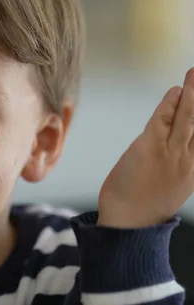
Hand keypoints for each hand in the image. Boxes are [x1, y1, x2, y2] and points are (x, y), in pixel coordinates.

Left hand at [98, 68, 193, 227]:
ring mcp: (170, 154)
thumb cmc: (144, 204)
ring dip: (193, 93)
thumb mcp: (174, 184)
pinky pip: (163, 120)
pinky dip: (170, 104)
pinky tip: (176, 91)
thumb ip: (181, 163)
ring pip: (188, 118)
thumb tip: (182, 144)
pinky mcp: (149, 149)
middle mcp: (189, 159)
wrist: (128, 223)